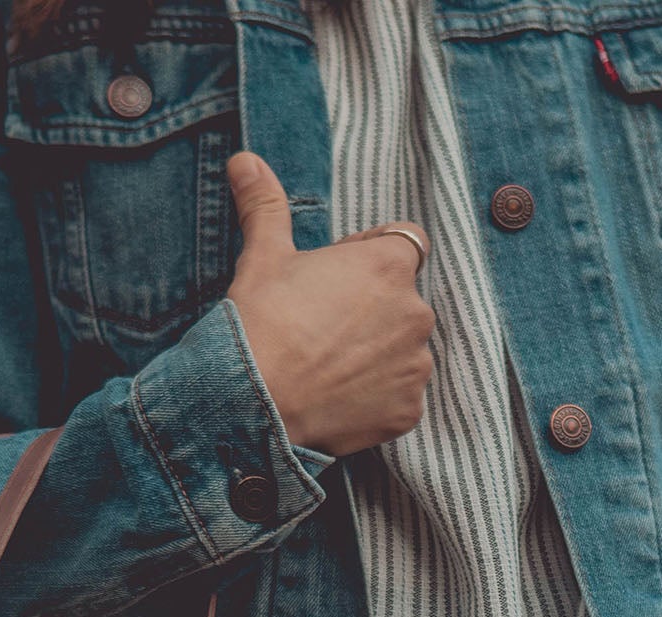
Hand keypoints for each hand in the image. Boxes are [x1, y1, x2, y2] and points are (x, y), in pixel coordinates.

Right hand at [224, 150, 432, 455]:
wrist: (252, 403)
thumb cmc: (260, 322)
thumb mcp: (263, 256)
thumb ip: (266, 204)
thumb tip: (245, 160)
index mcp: (389, 265)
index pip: (405, 243)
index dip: (371, 255)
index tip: (335, 276)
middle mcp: (416, 313)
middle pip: (402, 301)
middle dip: (372, 310)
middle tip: (320, 326)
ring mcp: (416, 366)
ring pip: (402, 350)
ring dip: (376, 354)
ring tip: (326, 365)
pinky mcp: (408, 412)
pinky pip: (399, 397)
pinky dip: (376, 397)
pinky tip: (337, 396)